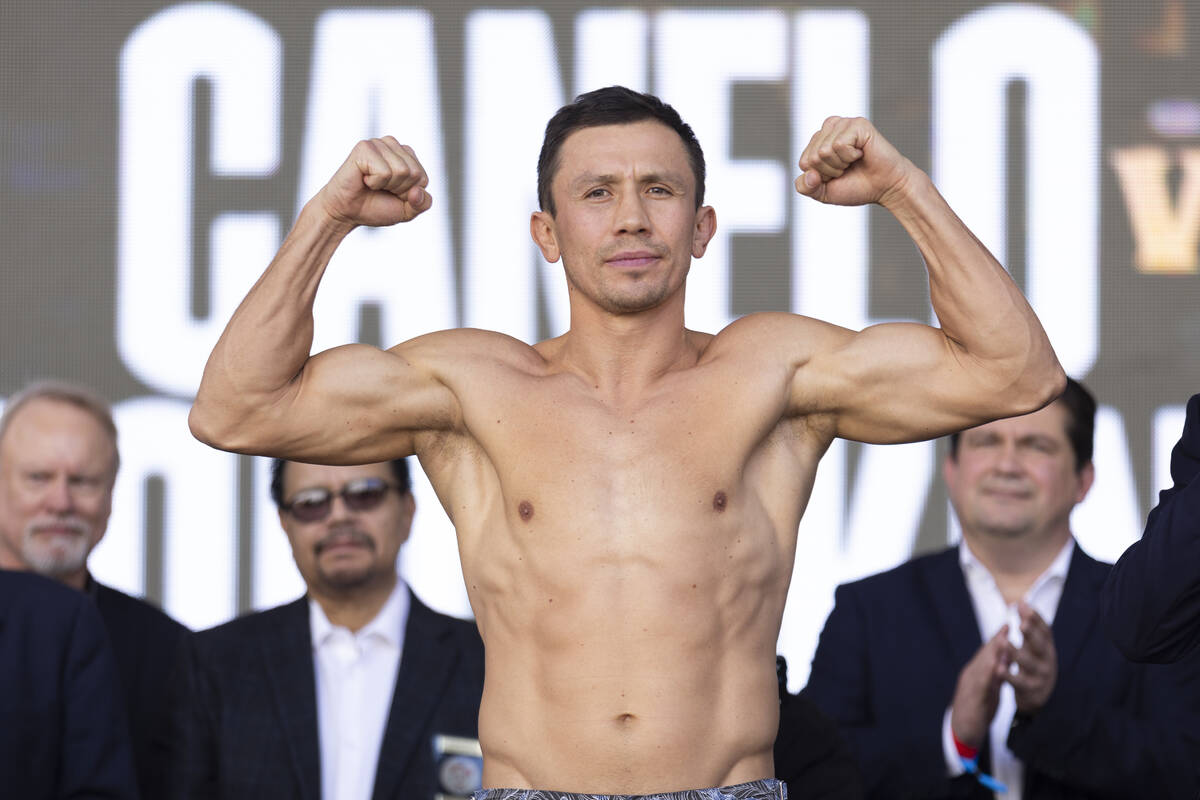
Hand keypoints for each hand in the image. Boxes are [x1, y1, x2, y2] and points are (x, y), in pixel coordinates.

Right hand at [317, 136, 432, 227]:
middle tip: (380, 189)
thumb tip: (417, 191)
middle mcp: (393, 144)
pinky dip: (375, 182)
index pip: (423, 178)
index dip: (408, 194)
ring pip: (401, 171)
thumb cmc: (375, 207)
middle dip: (399, 190)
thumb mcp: (406, 210)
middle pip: (414, 173)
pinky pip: (384, 172)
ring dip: (386, 186)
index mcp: (406, 155)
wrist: (346, 213)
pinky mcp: (364, 147)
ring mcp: (378, 143)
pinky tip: (364, 179)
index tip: (392, 193)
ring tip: (372, 183)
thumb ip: (422, 204)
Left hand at [794, 116, 915, 206]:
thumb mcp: (823, 192)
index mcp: (819, 140)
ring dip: (840, 164)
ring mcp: (843, 124)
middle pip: (813, 157)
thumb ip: (805, 187)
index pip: (804, 162)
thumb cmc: (856, 186)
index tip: (838, 174)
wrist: (886, 188)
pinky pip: (839, 145)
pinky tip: (861, 153)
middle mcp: (830, 128)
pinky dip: (850, 156)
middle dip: (830, 171)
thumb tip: (810, 174)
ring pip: (824, 151)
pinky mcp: (857, 124)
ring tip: (854, 161)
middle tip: (848, 168)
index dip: (820, 176)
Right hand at [950, 626, 1014, 748]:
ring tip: (1003, 641)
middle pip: (984, 656)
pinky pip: (981, 685)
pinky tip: (997, 667)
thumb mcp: (989, 691)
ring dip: (992, 653)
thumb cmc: (977, 711)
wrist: (962, 732)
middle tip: (1007, 626)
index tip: (1007, 626)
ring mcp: (969, 687)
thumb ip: (995, 676)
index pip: (987, 654)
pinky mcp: (972, 700)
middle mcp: (970, 677)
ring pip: (982, 667)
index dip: (997, 640)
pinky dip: (989, 674)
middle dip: (996, 641)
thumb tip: (1005, 659)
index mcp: (975, 674)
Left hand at [1006, 602, 1056, 713]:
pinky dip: (1008, 675)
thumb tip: (1021, 601)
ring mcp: (1040, 676)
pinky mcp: (1030, 690)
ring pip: (1028, 664)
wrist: (1038, 697)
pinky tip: (998, 668)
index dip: (1036, 618)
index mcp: (1048, 648)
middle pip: (1040, 646)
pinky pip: (1018, 682)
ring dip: (1016, 653)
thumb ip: (1028, 625)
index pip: (1045, 631)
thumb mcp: (1033, 645)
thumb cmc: (1033, 663)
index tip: (1025, 605)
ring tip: (1005, 643)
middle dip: (1031, 635)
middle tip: (1022, 625)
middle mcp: (1047, 660)